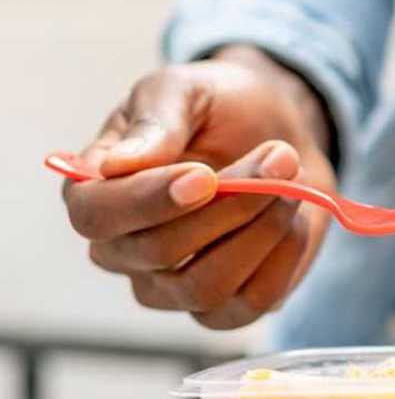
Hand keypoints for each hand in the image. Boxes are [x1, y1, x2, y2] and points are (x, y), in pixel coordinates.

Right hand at [62, 46, 336, 328]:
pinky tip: (294, 220)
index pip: (96, 216)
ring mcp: (173, 288)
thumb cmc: (222, 111)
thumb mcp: (187, 90)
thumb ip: (155, 122)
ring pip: (206, 287)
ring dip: (261, 230)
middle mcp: (124, 251)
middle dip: (231, 203)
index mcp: (96, 192)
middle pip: (160, 252)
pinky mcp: (226, 308)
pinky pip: (250, 304)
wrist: (282, 138)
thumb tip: (115, 166)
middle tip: (279, 157)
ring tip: (290, 181)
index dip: (150, 201)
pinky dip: (283, 258)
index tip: (205, 175)